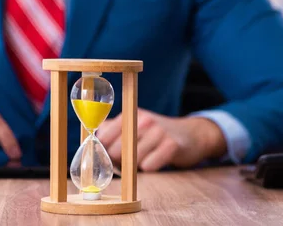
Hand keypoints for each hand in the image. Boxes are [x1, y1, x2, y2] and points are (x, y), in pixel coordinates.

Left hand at [97, 108, 226, 171]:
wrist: (192, 135)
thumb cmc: (157, 134)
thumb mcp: (135, 126)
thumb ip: (113, 131)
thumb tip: (90, 141)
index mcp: (130, 114)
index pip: (103, 136)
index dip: (103, 150)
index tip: (108, 155)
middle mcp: (143, 120)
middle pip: (115, 151)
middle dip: (119, 161)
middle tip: (129, 160)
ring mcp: (158, 131)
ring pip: (132, 160)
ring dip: (136, 166)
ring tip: (146, 157)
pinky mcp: (171, 145)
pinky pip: (149, 166)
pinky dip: (151, 167)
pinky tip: (158, 159)